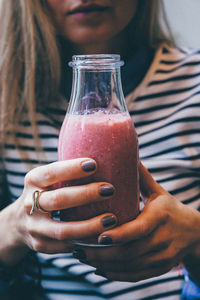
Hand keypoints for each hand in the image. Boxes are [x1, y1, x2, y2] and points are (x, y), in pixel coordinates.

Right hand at [0, 158, 116, 264]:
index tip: (94, 164)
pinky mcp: (40, 245)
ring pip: (63, 230)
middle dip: (86, 195)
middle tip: (110, 190)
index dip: (72, 169)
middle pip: (59, 200)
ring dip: (90, 226)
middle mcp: (30, 203)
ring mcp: (34, 227)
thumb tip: (104, 157)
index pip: (51, 172)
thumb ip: (66, 172)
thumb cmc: (45, 193)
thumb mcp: (47, 179)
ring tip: (112, 219)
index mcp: (33, 181)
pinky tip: (103, 237)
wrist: (18, 222)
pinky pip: (66, 247)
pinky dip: (86, 243)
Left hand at [74, 162, 199, 281]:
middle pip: (129, 252)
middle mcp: (163, 239)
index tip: (97, 236)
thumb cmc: (170, 209)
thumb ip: (141, 176)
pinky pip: (135, 276)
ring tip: (81, 257)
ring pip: (129, 267)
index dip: (118, 235)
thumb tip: (125, 153)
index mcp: (160, 217)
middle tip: (77, 249)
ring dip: (103, 265)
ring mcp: (162, 257)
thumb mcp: (158, 192)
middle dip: (101, 254)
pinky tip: (97, 269)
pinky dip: (114, 275)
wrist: (194, 233)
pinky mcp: (159, 268)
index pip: (138, 229)